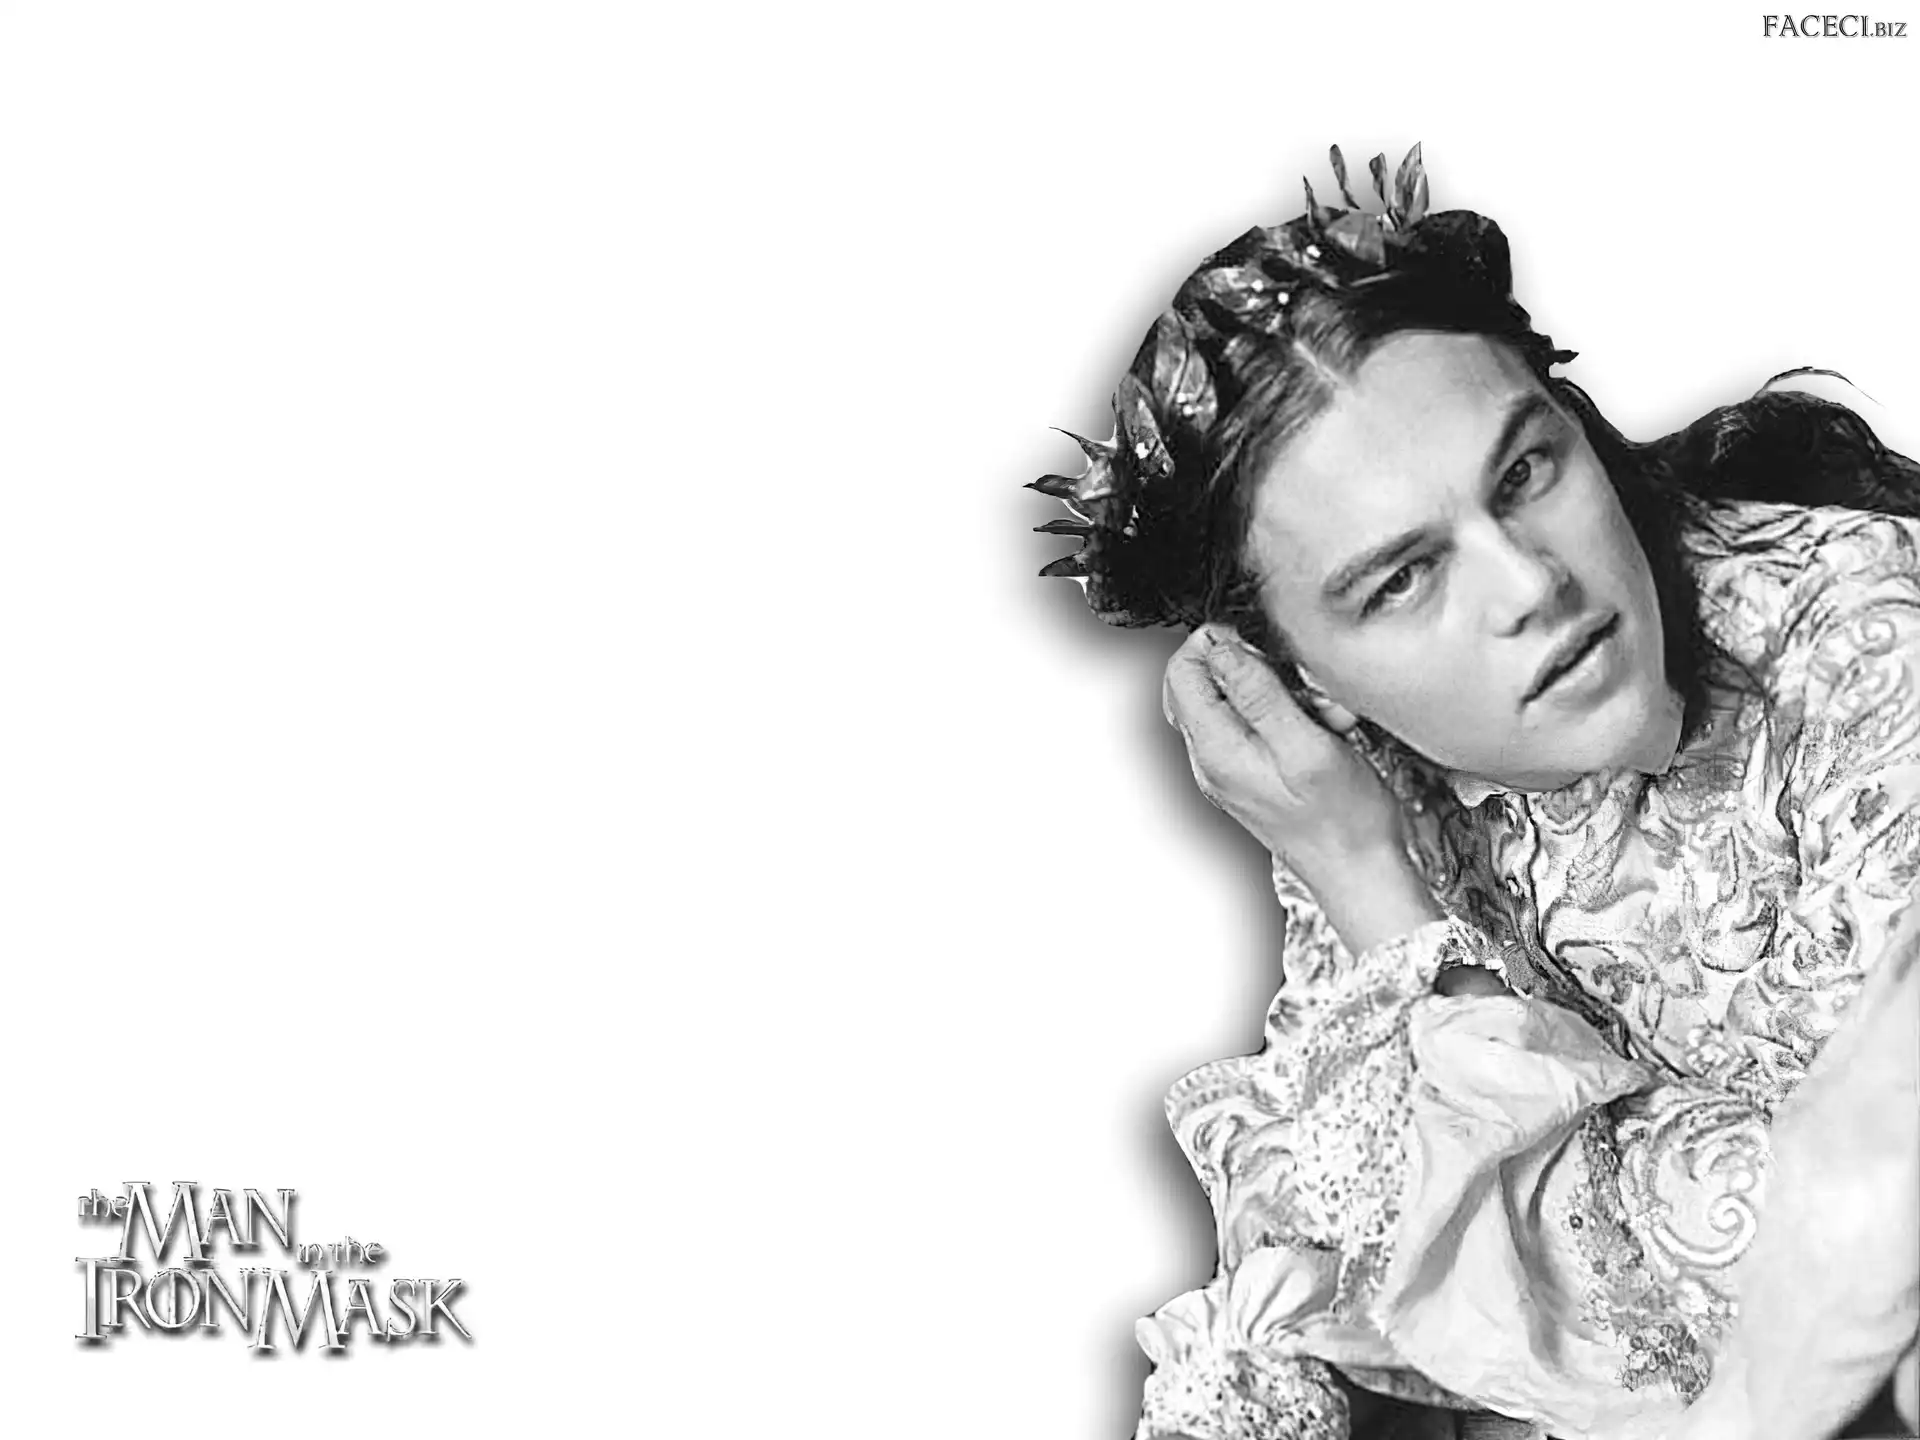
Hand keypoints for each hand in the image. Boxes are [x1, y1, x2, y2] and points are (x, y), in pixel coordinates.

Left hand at [1163, 627, 1437, 959]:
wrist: (1359, 872)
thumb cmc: (1341, 819)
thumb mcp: (1305, 744)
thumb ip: (1259, 695)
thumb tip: (1221, 651)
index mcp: (1215, 750)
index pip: (1180, 673)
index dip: (1215, 645)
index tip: (1260, 646)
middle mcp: (1212, 760)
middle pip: (1202, 684)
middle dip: (1251, 668)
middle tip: (1296, 682)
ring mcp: (1229, 769)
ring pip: (1232, 702)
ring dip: (1279, 694)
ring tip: (1320, 712)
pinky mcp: (1252, 774)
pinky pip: (1256, 727)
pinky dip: (1289, 717)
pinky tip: (1322, 729)